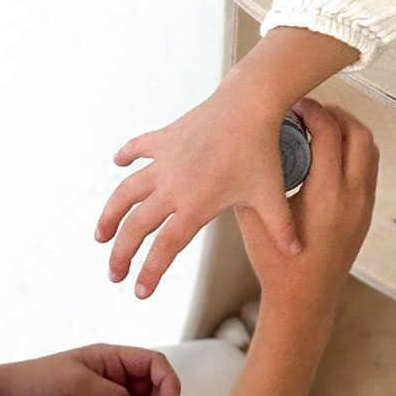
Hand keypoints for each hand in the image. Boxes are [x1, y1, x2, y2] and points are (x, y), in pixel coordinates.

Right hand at [96, 26, 357, 299]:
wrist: (250, 103)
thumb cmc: (262, 148)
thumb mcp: (272, 195)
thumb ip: (281, 227)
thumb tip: (296, 253)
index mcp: (195, 205)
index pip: (165, 248)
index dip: (149, 272)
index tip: (139, 292)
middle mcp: (172, 186)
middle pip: (136, 226)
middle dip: (121, 254)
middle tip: (113, 274)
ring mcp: (165, 160)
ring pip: (126, 192)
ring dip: (110, 214)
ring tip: (100, 234)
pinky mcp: (166, 137)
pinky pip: (139, 147)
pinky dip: (126, 155)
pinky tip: (117, 163)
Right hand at [241, 100, 378, 321]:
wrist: (304, 300)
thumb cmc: (278, 264)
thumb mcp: (254, 219)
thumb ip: (253, 182)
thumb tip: (245, 147)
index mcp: (325, 196)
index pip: (329, 134)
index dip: (313, 111)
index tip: (295, 104)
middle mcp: (352, 197)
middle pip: (359, 134)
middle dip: (337, 113)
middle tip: (312, 108)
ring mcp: (364, 205)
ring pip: (370, 150)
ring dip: (349, 130)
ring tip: (322, 124)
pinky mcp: (366, 213)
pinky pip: (369, 169)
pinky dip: (355, 151)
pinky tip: (330, 151)